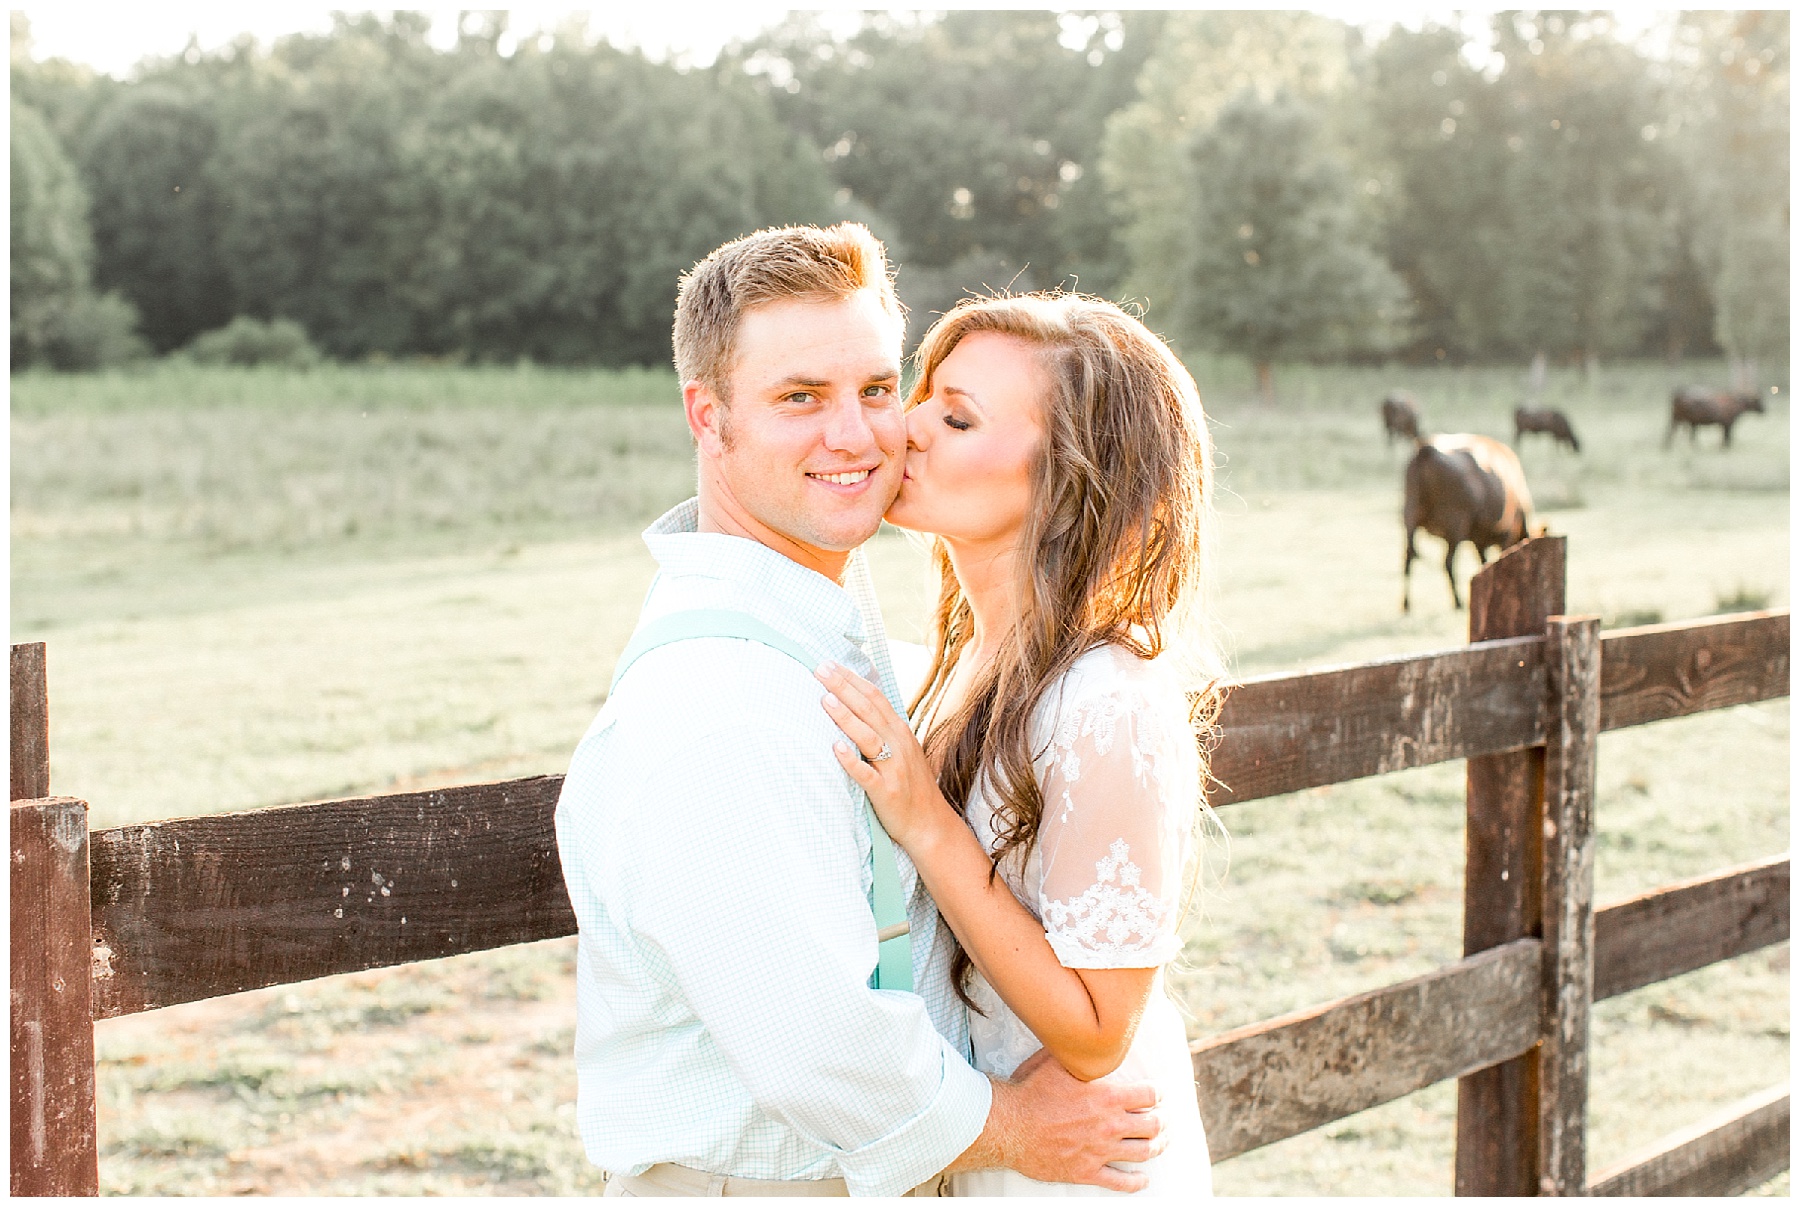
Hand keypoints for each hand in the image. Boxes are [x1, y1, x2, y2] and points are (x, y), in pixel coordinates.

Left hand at [815, 660, 950, 849]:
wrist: (931, 824)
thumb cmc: (911, 786)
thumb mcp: (902, 750)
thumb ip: (883, 728)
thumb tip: (857, 704)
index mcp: (900, 732)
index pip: (874, 697)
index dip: (852, 678)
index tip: (830, 662)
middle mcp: (898, 745)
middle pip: (868, 709)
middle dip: (843, 687)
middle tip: (819, 668)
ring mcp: (893, 768)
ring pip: (867, 737)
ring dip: (846, 717)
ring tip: (825, 699)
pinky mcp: (887, 792)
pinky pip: (866, 774)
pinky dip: (850, 761)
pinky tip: (834, 748)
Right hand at [996, 1049, 1166, 1191]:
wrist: (1009, 1126)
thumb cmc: (1030, 1091)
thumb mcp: (1055, 1061)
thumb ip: (1078, 1051)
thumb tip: (1087, 1035)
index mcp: (1106, 1096)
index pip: (1149, 1094)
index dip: (1159, 1092)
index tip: (1159, 1093)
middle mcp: (1108, 1124)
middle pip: (1153, 1125)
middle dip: (1164, 1121)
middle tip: (1164, 1119)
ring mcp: (1099, 1151)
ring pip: (1143, 1152)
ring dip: (1158, 1146)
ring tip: (1161, 1142)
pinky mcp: (1087, 1172)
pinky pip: (1121, 1182)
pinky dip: (1137, 1182)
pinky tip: (1143, 1179)